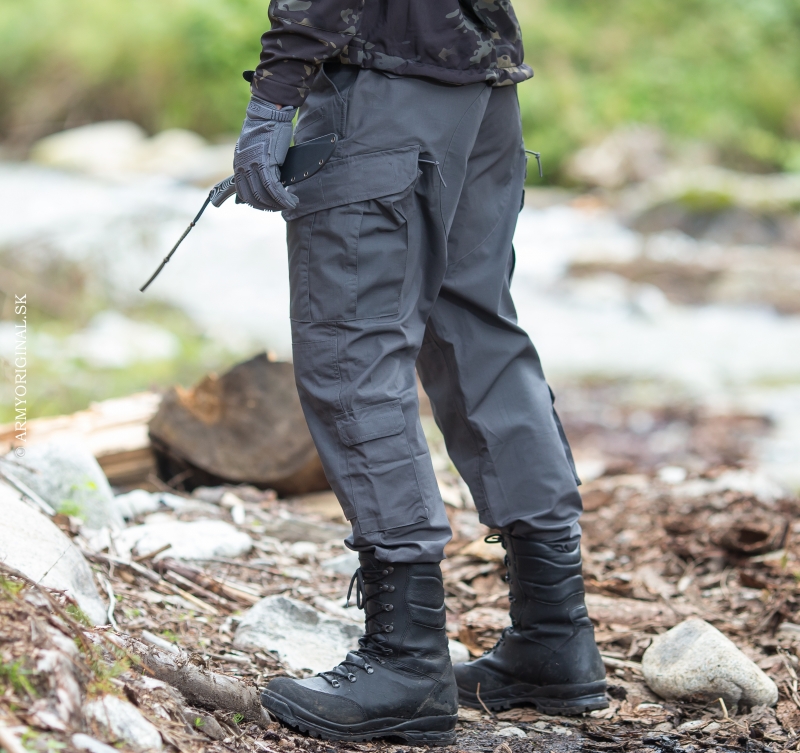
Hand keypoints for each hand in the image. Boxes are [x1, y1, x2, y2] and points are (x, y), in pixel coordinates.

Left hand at [233, 95, 297, 210]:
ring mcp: (252, 166)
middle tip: (282, 207)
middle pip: (254, 198)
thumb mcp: (255, 150)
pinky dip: (283, 198)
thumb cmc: (266, 129)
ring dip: (279, 204)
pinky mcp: (265, 163)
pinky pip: (274, 188)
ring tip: (290, 204)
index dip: (258, 204)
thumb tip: (267, 183)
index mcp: (239, 165)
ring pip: (265, 195)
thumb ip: (256, 166)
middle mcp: (242, 167)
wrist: (269, 112)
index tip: (270, 205)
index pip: (244, 194)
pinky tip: (291, 200)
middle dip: (269, 207)